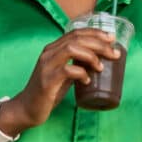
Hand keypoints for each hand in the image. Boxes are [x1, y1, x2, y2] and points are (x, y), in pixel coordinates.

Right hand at [5, 29, 120, 129]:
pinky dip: (81, 73)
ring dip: (91, 56)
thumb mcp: (65, 73)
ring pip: (71, 49)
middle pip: (77, 39)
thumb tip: (101, 60)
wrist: (27, 108)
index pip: (76, 32)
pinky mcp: (47, 80)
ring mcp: (46, 66)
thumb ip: (78, 64)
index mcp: (53, 49)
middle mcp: (49, 53)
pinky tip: (87, 81)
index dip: (95, 32)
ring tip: (101, 67)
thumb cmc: (49, 90)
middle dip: (99, 44)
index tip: (112, 38)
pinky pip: (67, 70)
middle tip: (114, 53)